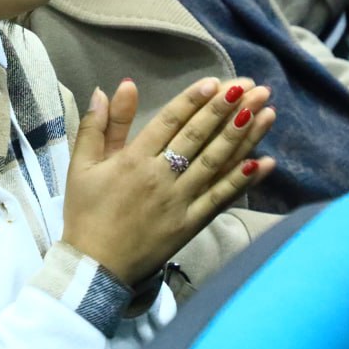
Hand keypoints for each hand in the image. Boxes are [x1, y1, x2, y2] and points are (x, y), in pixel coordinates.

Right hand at [60, 77, 275, 286]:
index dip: (193, 100)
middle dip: (227, 109)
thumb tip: (111, 88)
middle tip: (253, 86)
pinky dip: (243, 179)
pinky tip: (265, 162)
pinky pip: (222, 198)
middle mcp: (160, 176)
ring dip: (243, 135)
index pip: (169, 121)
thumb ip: (99, 125)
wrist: (95, 266)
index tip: (216, 82)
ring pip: (216, 162)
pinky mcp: (192, 223)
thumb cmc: (86, 212)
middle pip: (198, 136)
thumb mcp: (82, 165)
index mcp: (133, 159)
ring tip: (266, 111)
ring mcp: (180, 201)